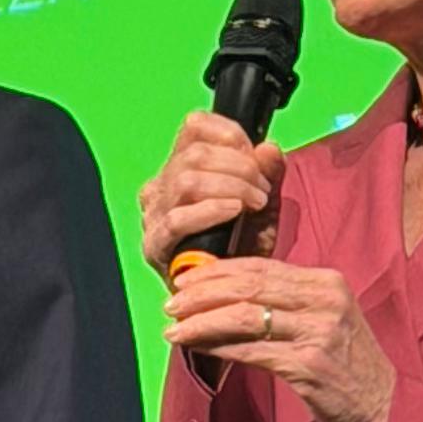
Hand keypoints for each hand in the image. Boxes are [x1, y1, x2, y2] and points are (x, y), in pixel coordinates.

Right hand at [139, 108, 283, 277]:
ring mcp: (153, 215)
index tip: (254, 155)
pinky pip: (177, 218)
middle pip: (195, 154)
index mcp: (181, 167)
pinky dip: (210, 210)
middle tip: (262, 190)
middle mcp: (161, 186)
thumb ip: (269, 174)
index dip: (229, 133)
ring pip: (186, 180)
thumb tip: (268, 147)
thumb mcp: (264, 205)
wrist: (230, 295)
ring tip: (253, 204)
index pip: (194, 126)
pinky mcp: (154, 245)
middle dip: (239, 167)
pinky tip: (233, 212)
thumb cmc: (242, 247)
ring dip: (229, 187)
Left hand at [164, 257, 395, 421]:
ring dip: (201, 322)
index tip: (185, 281)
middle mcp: (324, 301)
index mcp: (327, 282)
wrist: (386, 409)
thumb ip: (286, 303)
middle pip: (248, 287)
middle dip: (201, 294)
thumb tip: (227, 295)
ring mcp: (318, 332)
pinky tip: (197, 349)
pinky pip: (250, 351)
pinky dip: (217, 347)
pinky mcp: (309, 365)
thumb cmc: (348, 366)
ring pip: (244, 317)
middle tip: (171, 303)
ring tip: (174, 328)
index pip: (260, 267)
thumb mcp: (325, 320)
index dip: (217, 272)